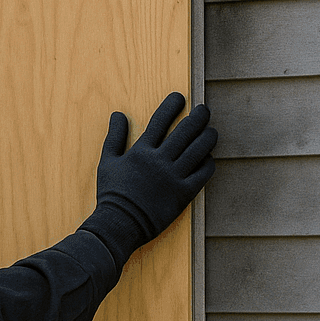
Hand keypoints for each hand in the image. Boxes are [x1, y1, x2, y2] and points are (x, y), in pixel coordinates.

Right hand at [80, 92, 215, 269]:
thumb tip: (118, 114)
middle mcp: (160, 161)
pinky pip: (202, 175)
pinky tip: (209, 158)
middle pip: (185, 132)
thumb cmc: (112, 193)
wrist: (120, 223)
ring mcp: (173, 177)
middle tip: (204, 109)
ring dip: (208, 138)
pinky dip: (208, 164)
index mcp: (142, 151)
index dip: (171, 106)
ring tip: (212, 131)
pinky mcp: (183, 194)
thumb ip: (115, 136)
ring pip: (198, 150)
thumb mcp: (107, 162)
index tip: (180, 97)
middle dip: (198, 117)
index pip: (160, 121)